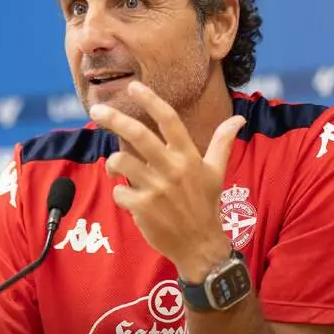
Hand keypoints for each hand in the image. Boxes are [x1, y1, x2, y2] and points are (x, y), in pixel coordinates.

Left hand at [89, 81, 245, 281]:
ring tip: (116, 168)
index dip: (150, 100)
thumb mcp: (216, 172)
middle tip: (96, 111)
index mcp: (188, 156)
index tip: (133, 87)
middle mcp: (172, 168)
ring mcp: (156, 188)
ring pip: (121, 161)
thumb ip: (222, 142)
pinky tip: (129, 198)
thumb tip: (238, 120)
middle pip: (137, 134)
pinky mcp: (142, 207)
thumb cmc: (206, 205)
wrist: (200, 246)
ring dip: (113, 163)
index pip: (168, 120)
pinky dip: (120, 193)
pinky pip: (119, 191)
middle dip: (114, 119)